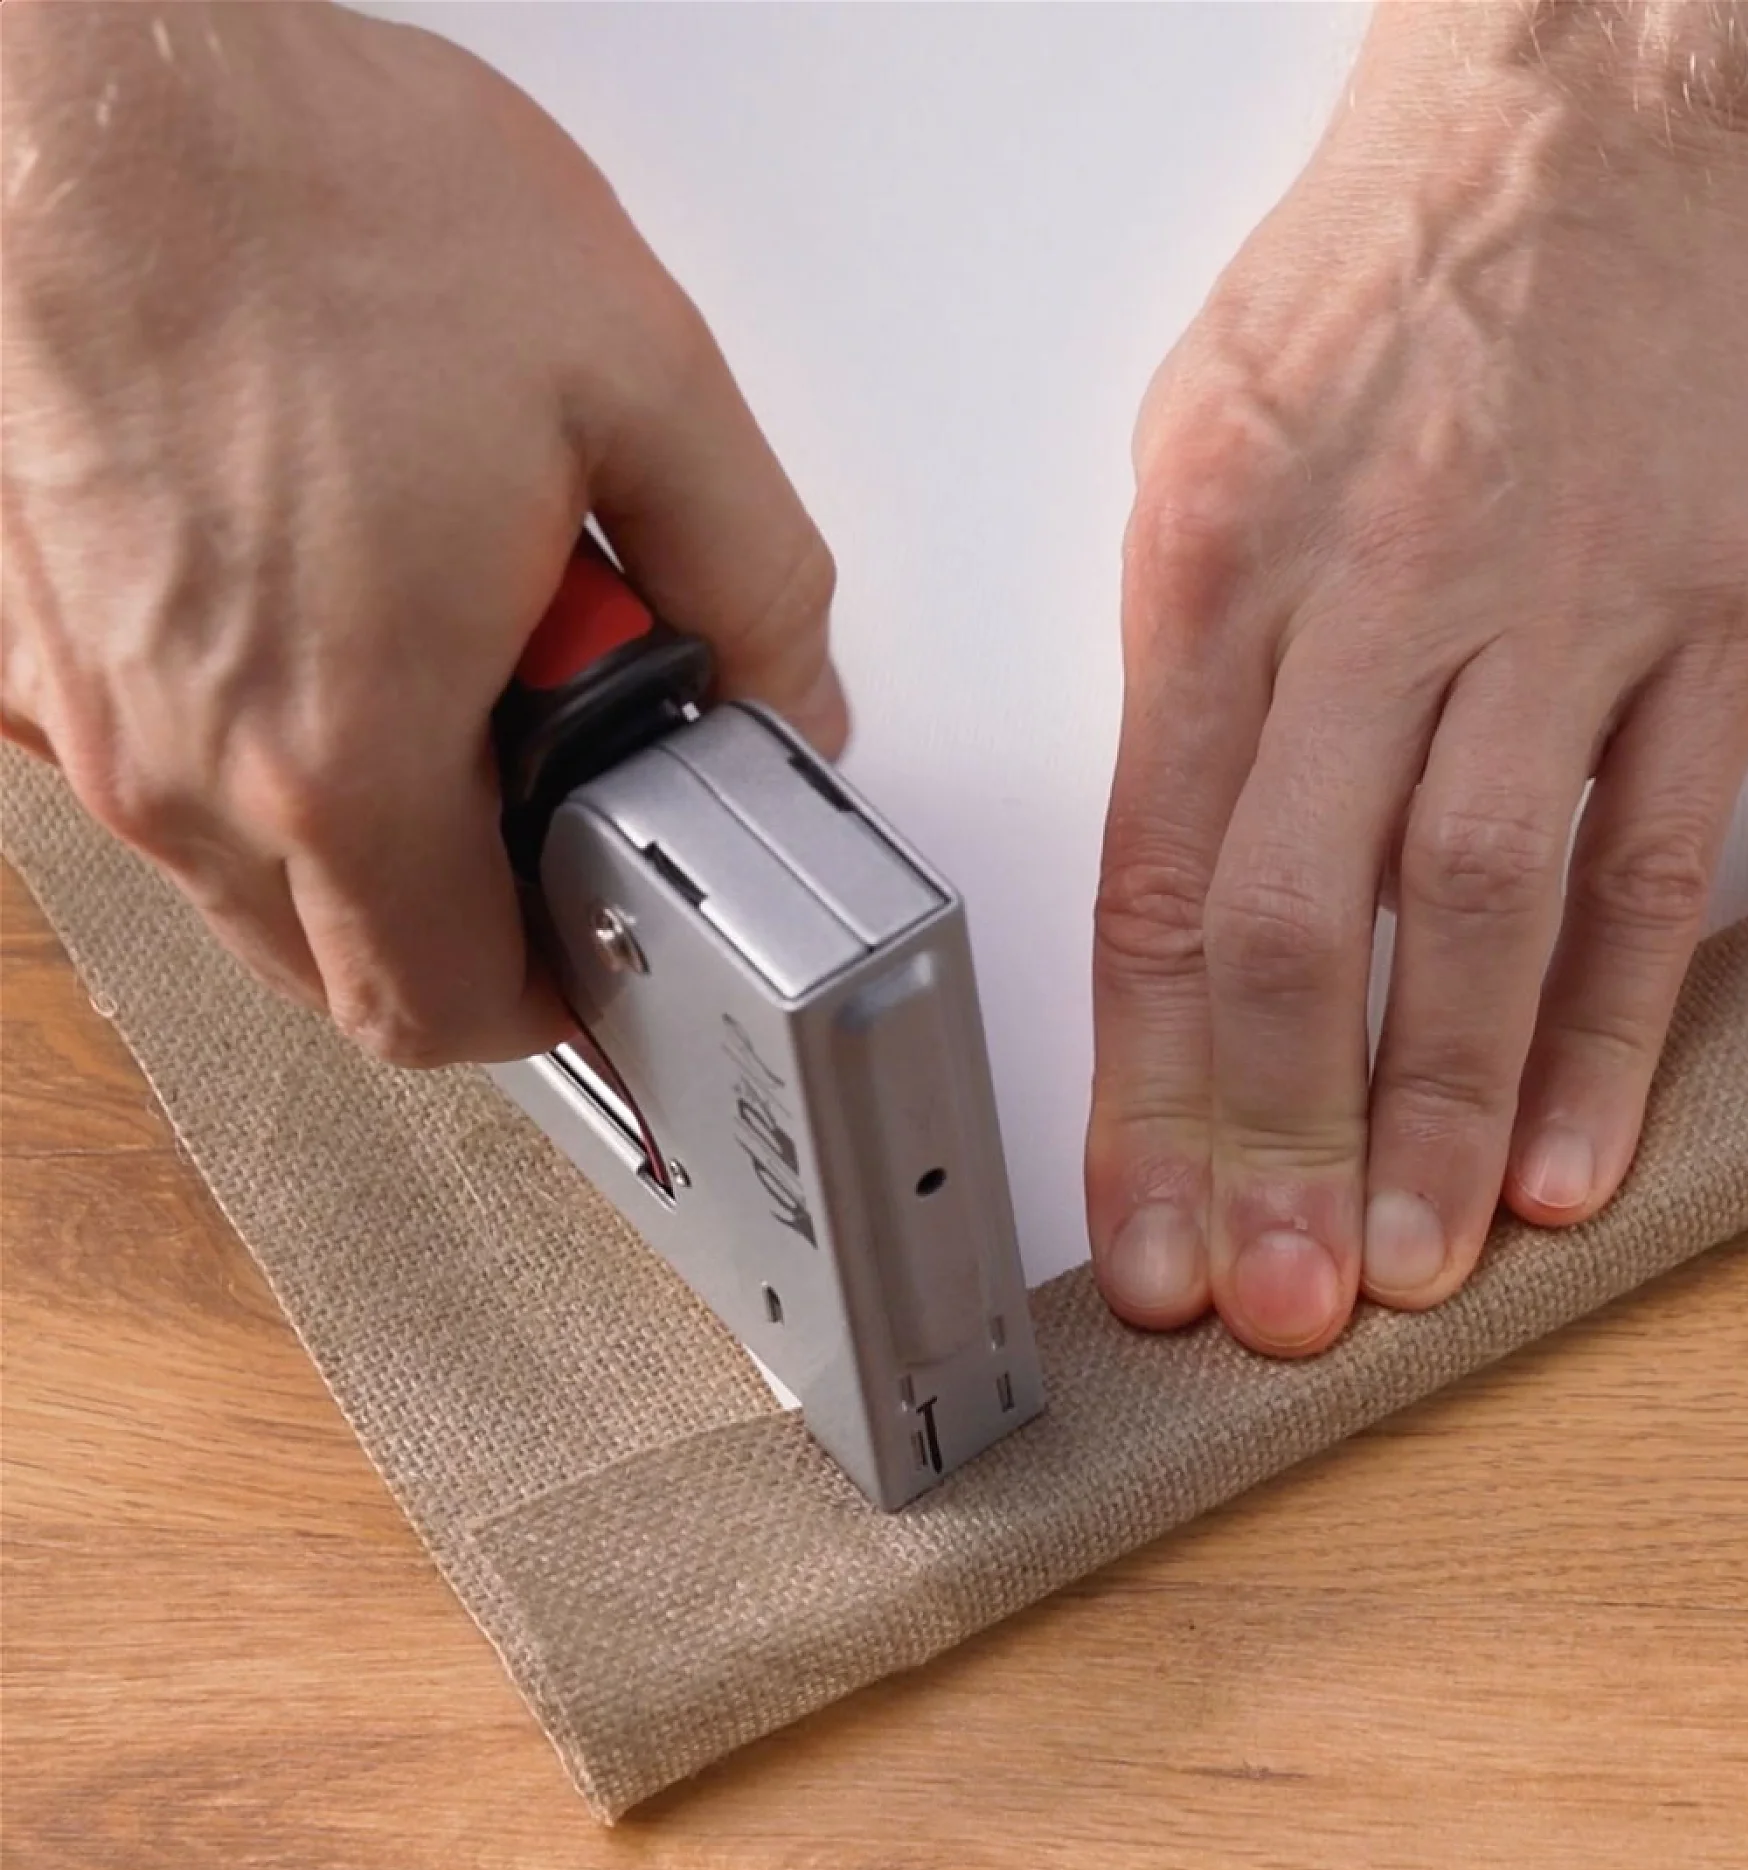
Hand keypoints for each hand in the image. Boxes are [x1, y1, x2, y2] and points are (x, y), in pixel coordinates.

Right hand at [1, 3, 841, 1064]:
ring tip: (428, 634)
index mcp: (344, 744)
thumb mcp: (637, 380)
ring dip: (365, 822)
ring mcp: (72, 712)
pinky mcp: (16, 646)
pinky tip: (320, 603)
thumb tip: (783, 697)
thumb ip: (754, 583)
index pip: (450, 1009)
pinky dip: (259, 745)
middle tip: (536, 754)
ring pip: (250, 880)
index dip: (552, 1006)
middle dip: (468, 913)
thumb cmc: (310, 192)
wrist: (79, 67)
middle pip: (344, 969)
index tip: (599, 946)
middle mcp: (176, 761)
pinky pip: (163, 770)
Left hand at [1086, 2, 1747, 1352]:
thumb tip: (1167, 893)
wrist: (1583, 119)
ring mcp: (1558, 610)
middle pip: (1294, 925)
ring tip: (1408, 1264)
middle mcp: (1376, 593)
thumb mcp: (1191, 458)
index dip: (1141, 1082)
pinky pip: (1651, 854)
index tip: (1141, 1217)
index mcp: (1211, 562)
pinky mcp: (1713, 616)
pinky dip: (1606, 1021)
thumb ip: (1176, 685)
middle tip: (1268, 1297)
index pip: (1154, 880)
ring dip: (1436, 1114)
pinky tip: (1569, 1149)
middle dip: (1272, 1139)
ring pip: (1477, 914)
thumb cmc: (1370, 289)